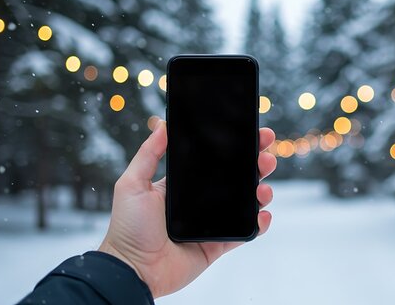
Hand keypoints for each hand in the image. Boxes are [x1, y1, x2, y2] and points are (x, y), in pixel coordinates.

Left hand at [98, 121, 276, 297]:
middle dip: (256, 165)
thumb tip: (162, 125)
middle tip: (266, 157)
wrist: (134, 268)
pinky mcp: (218, 244)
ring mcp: (211, 223)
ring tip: (264, 189)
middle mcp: (201, 201)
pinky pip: (244, 232)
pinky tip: (263, 215)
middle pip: (236, 179)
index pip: (215, 162)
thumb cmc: (128, 227)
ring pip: (245, 203)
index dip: (235, 148)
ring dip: (261, 192)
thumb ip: (148, 155)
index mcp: (184, 185)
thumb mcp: (132, 184)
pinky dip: (259, 224)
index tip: (253, 135)